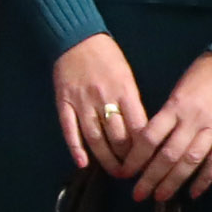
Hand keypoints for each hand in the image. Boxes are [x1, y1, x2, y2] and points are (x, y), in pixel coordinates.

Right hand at [49, 34, 147, 173]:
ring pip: (95, 137)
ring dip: (105, 158)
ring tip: (113, 172)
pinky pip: (70, 129)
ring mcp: (82, 102)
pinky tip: (83, 163)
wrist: (77, 38)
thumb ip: (132, 103)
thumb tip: (140, 132)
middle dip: (126, 159)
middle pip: (117, 137)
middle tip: (131, 173)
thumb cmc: (107, 57)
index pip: (138, 128)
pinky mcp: (64, 102)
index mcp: (125, 91)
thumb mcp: (127, 76)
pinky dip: (76, 148)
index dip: (143, 149)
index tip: (147, 163)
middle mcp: (104, 98)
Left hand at [130, 52, 211, 201]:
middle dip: (151, 177)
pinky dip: (205, 179)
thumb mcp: (180, 87)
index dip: (136, 158)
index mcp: (175, 106)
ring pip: (190, 162)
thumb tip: (150, 140)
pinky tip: (194, 193)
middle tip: (138, 194)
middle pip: (167, 155)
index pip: (149, 137)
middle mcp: (193, 120)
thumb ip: (168, 113)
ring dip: (173, 182)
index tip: (126, 172)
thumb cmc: (206, 71)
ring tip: (160, 197)